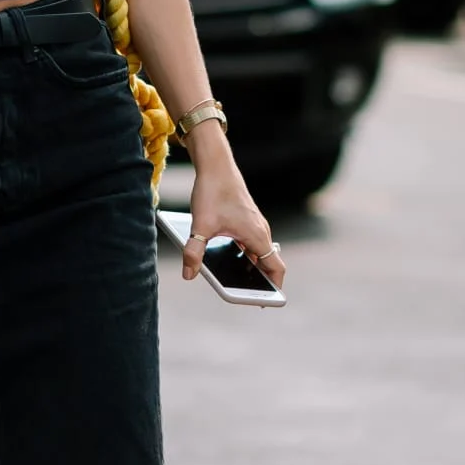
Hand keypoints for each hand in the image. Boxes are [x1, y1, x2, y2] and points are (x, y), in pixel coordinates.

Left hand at [183, 139, 284, 290]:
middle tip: (249, 295)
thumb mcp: (200, 225)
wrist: (216, 164)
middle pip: (268, 262)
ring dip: (251, 267)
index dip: (275, 287)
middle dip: (260, 280)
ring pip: (259, 252)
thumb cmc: (212, 192)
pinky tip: (228, 258)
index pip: (276, 267)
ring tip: (237, 281)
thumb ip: (193, 252)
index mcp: (257, 235)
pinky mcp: (246, 218)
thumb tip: (188, 275)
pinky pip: (251, 242)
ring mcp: (255, 224)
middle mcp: (261, 230)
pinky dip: (245, 254)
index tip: (267, 301)